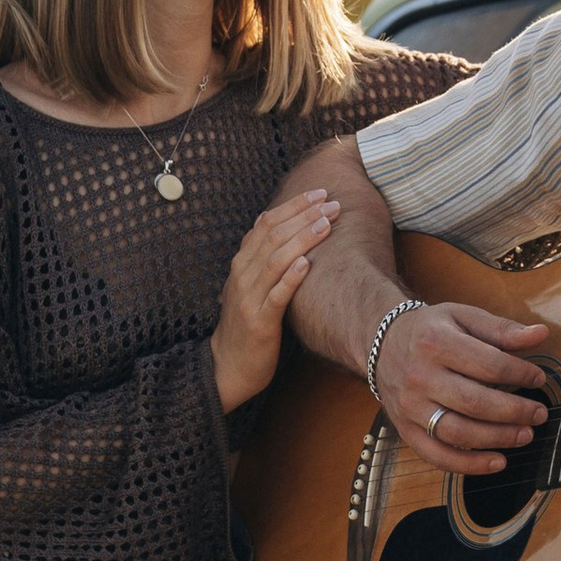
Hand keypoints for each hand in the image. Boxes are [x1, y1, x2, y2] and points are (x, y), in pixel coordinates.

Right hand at [211, 189, 338, 414]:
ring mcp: (249, 299)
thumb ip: (258, 256)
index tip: (320, 194)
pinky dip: (291, 278)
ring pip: (275, 260)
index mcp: (241, 264)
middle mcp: (242, 276)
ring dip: (302, 239)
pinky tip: (307, 264)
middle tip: (332, 204)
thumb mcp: (249, 285)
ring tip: (326, 224)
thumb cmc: (246, 325)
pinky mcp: (259, 322)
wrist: (228, 367)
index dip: (293, 206)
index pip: (266, 223)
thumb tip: (267, 221)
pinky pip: (275, 296)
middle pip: (273, 236)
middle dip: (304, 216)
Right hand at [374, 302, 550, 478]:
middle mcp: (419, 376)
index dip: (520, 375)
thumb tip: (541, 335)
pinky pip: (437, 455)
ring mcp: (410, 407)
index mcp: (436, 342)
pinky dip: (469, 465)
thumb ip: (501, 328)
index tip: (539, 378)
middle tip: (539, 414)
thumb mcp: (463, 317)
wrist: (382, 343)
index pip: (488, 365)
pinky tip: (497, 462)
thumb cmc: (431, 331)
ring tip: (525, 435)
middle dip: (514, 412)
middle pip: (474, 402)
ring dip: (498, 439)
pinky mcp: (405, 429)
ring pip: (458, 432)